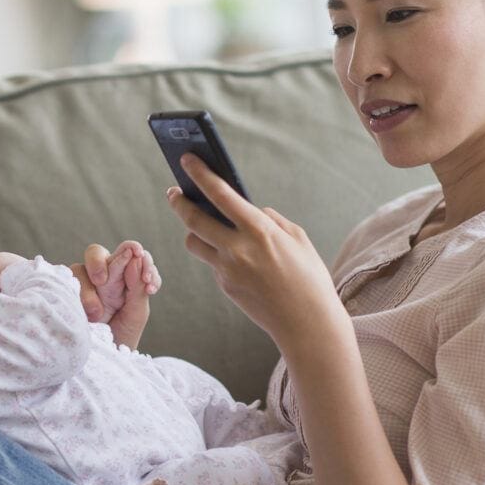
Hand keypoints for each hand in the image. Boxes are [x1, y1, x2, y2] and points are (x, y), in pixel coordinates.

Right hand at [70, 241, 160, 348]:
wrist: (100, 365)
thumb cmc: (120, 339)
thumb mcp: (136, 314)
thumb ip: (138, 286)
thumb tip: (137, 257)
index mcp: (124, 280)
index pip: (134, 258)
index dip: (145, 265)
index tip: (151, 287)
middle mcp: (103, 278)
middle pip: (104, 251)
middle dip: (118, 257)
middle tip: (128, 268)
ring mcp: (83, 283)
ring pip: (86, 262)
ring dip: (96, 282)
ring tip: (99, 313)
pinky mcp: (67, 291)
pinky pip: (71, 277)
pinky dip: (82, 292)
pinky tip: (90, 312)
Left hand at [165, 153, 336, 344]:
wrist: (307, 325)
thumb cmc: (310, 278)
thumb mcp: (298, 239)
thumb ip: (271, 220)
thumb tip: (250, 210)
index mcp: (260, 230)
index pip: (221, 194)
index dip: (200, 174)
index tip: (187, 160)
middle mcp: (238, 249)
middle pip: (193, 219)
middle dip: (179, 201)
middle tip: (174, 191)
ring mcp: (227, 270)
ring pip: (194, 243)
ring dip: (194, 230)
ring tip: (200, 222)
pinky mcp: (225, 287)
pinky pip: (213, 263)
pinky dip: (218, 254)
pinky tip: (232, 255)